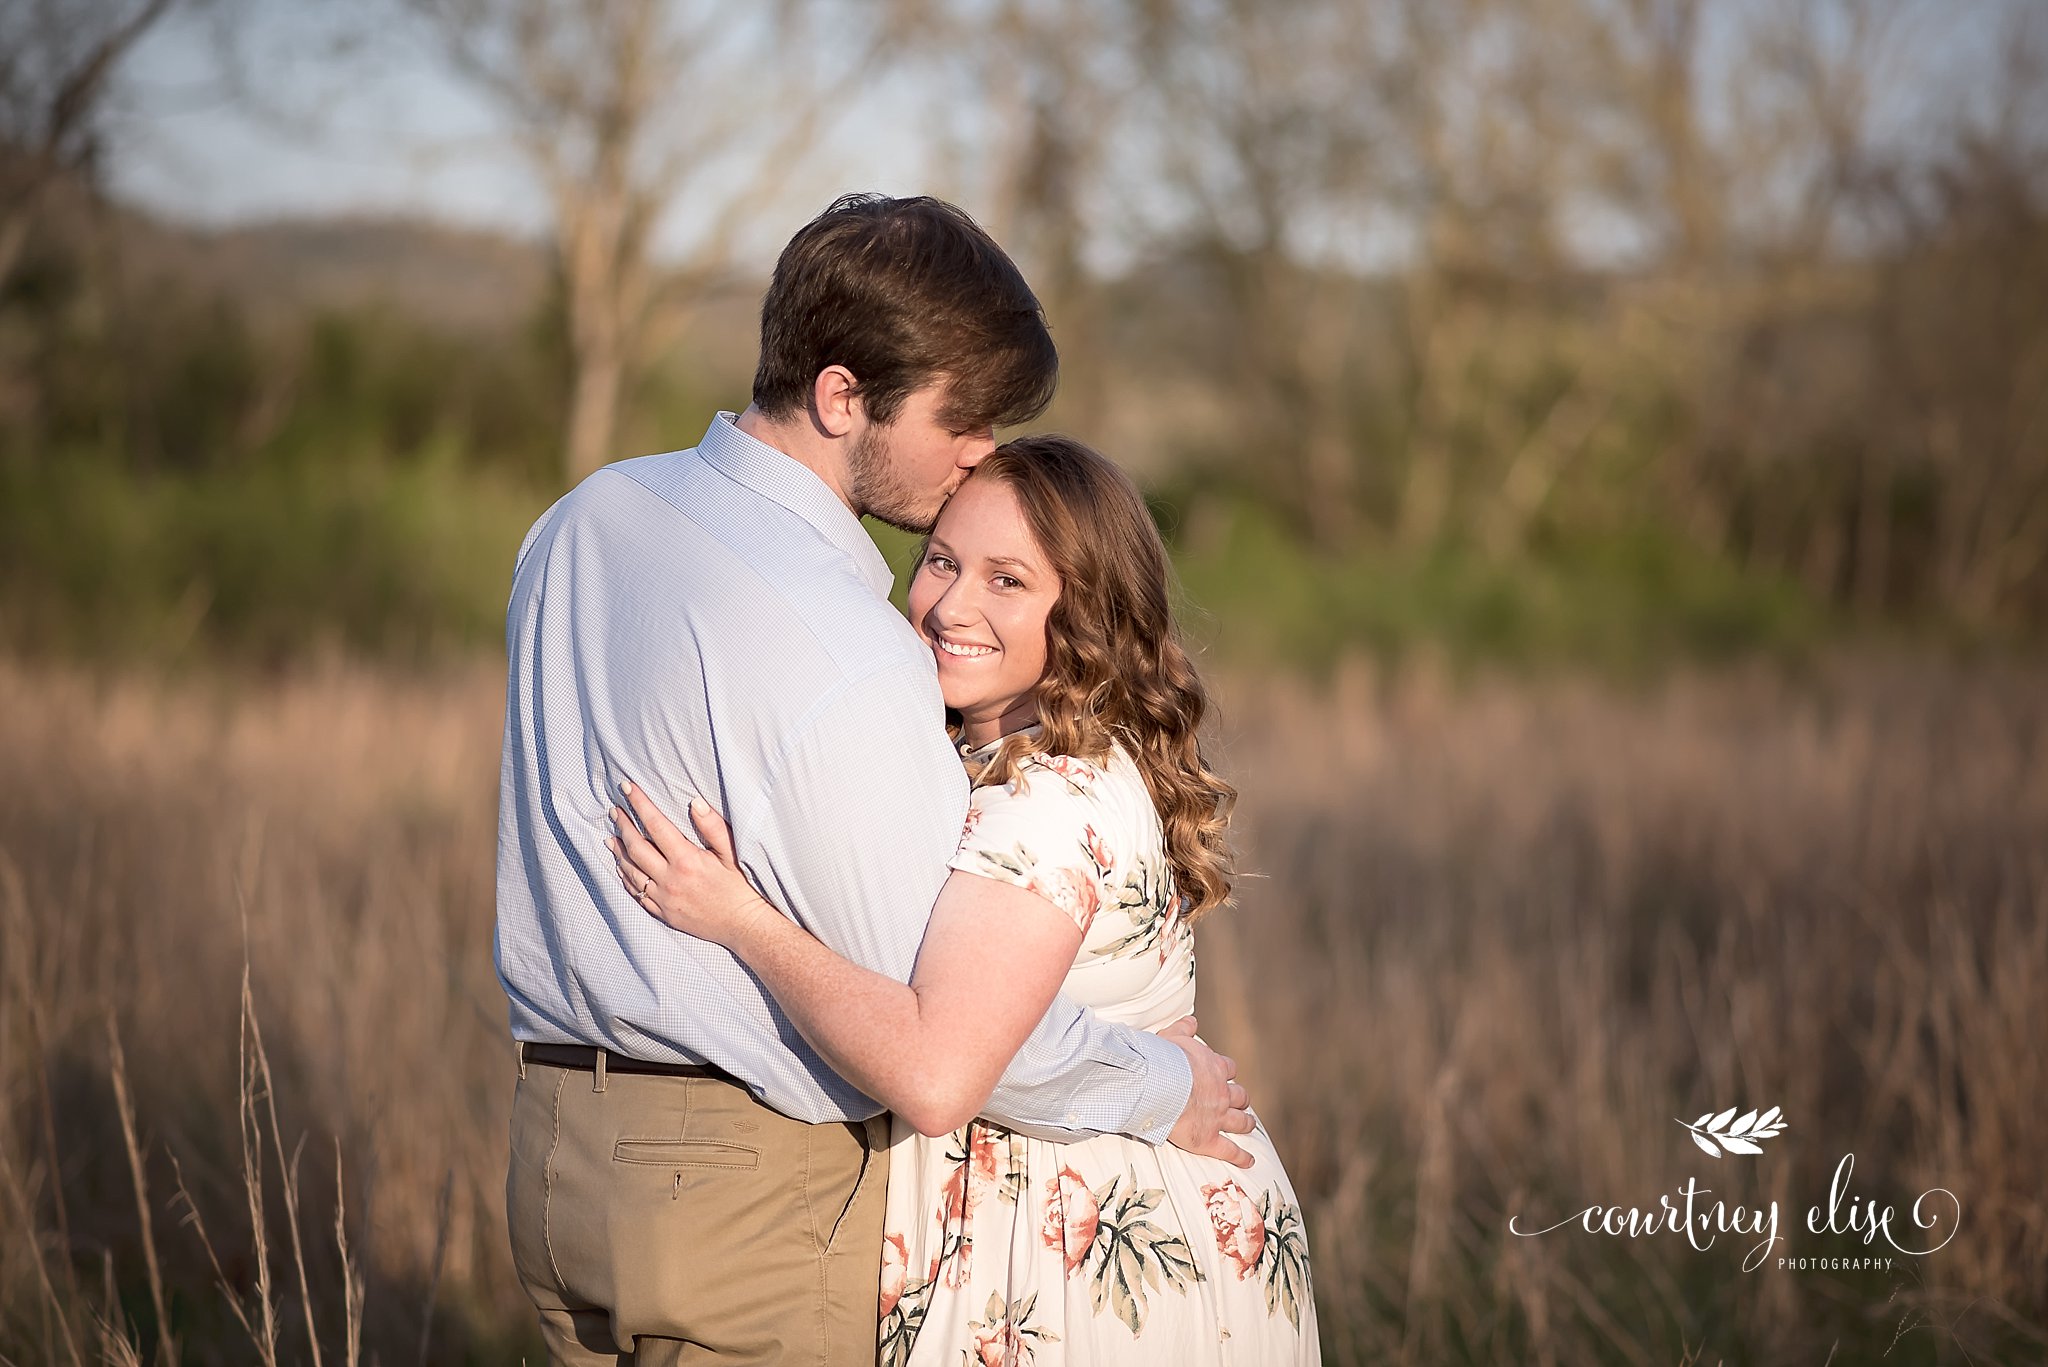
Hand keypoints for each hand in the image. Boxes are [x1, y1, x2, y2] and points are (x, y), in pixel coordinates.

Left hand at [608, 782, 765, 947]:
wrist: (743, 926)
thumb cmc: (740, 887)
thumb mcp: (732, 853)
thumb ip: (713, 827)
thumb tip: (695, 802)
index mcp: (686, 860)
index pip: (656, 825)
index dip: (639, 804)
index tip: (627, 788)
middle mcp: (669, 879)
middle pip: (635, 847)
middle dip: (622, 825)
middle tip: (614, 811)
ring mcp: (663, 898)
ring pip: (630, 871)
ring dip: (618, 851)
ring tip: (611, 837)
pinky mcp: (662, 912)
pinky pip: (636, 893)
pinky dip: (625, 877)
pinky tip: (621, 867)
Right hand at [1160, 1015, 1255, 1168]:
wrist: (1157, 1084)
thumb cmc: (1160, 1060)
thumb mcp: (1170, 1037)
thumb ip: (1183, 1029)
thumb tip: (1191, 1021)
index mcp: (1213, 1067)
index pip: (1228, 1069)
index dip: (1226, 1073)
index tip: (1224, 1076)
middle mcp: (1221, 1092)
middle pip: (1240, 1096)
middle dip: (1240, 1099)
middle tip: (1239, 1102)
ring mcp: (1218, 1116)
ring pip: (1240, 1121)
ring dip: (1246, 1124)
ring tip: (1248, 1126)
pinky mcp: (1209, 1139)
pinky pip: (1231, 1150)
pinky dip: (1241, 1157)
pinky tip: (1249, 1161)